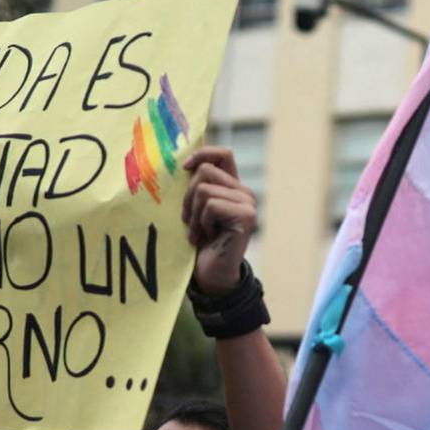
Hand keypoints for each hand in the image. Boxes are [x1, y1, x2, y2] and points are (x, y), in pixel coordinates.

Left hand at [180, 147, 257, 295]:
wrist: (211, 276)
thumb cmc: (200, 243)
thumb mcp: (194, 208)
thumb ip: (195, 186)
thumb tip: (181, 162)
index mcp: (233, 187)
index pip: (223, 154)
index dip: (202, 154)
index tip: (183, 168)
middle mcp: (244, 192)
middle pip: (205, 171)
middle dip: (188, 196)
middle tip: (190, 221)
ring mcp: (248, 203)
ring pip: (204, 189)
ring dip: (194, 214)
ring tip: (199, 232)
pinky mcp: (246, 216)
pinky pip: (211, 205)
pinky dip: (202, 223)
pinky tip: (207, 237)